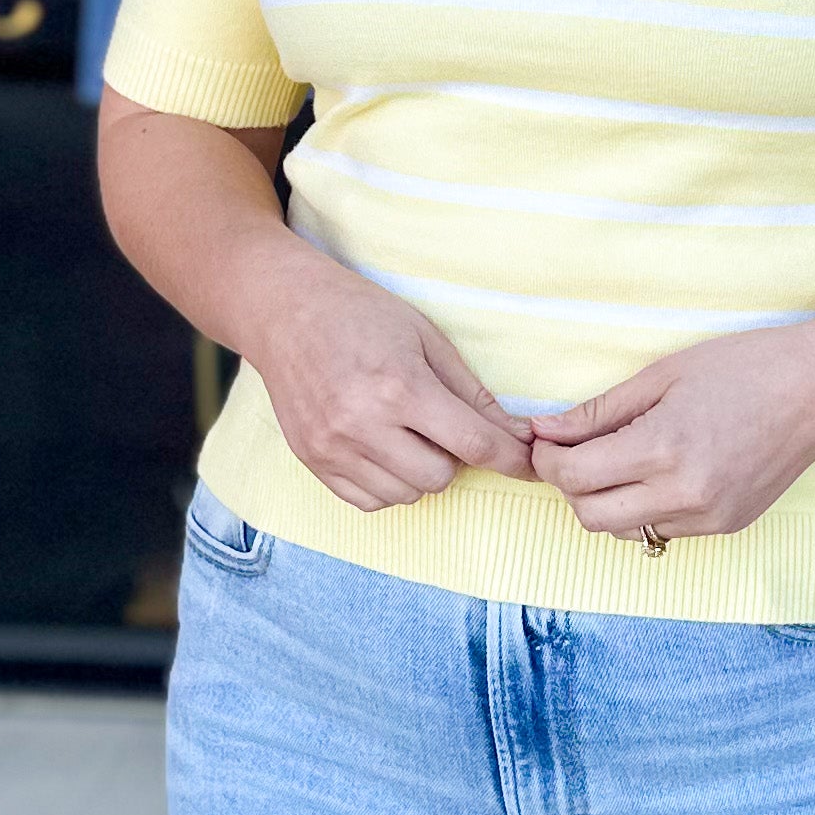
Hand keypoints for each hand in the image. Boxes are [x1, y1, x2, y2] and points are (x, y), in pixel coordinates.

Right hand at [247, 254, 534, 512]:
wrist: (284, 312)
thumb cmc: (361, 316)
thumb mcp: (426, 339)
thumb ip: (471, 393)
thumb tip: (517, 435)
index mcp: (399, 387)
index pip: (473, 444)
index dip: (511, 459)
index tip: (530, 465)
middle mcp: (363, 424)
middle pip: (440, 476)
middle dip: (454, 456)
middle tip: (441, 424)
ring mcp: (333, 448)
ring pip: (407, 494)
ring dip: (420, 471)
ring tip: (407, 432)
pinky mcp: (313, 461)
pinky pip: (370, 502)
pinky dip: (388, 484)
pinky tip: (383, 449)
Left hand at [529, 316, 814, 546]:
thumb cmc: (745, 367)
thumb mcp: (662, 375)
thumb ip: (599, 411)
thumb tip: (544, 430)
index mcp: (664, 448)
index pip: (575, 476)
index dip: (548, 460)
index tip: (546, 440)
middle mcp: (684, 494)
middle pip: (590, 516)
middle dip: (569, 486)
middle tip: (573, 452)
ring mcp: (707, 517)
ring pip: (623, 531)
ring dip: (604, 501)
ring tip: (616, 461)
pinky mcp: (725, 527)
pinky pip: (661, 530)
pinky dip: (643, 508)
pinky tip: (656, 473)